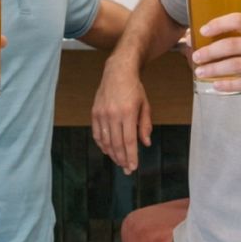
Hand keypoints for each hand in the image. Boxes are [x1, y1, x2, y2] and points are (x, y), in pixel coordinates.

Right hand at [92, 57, 151, 173]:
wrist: (117, 72)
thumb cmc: (134, 89)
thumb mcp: (145, 105)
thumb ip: (145, 125)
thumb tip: (145, 143)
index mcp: (128, 113)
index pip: (129, 141)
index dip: (131, 156)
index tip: (133, 167)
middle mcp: (113, 114)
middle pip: (116, 144)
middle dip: (122, 159)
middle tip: (126, 169)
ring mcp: (102, 114)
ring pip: (106, 141)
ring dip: (112, 154)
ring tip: (119, 162)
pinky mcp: (94, 112)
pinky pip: (97, 133)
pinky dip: (102, 144)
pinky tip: (107, 150)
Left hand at [190, 13, 240, 99]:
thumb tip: (205, 37)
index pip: (238, 19)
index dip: (219, 23)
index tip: (202, 31)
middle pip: (233, 44)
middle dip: (210, 51)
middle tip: (196, 56)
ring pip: (236, 65)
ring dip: (214, 69)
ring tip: (201, 72)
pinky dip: (228, 84)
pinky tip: (216, 85)